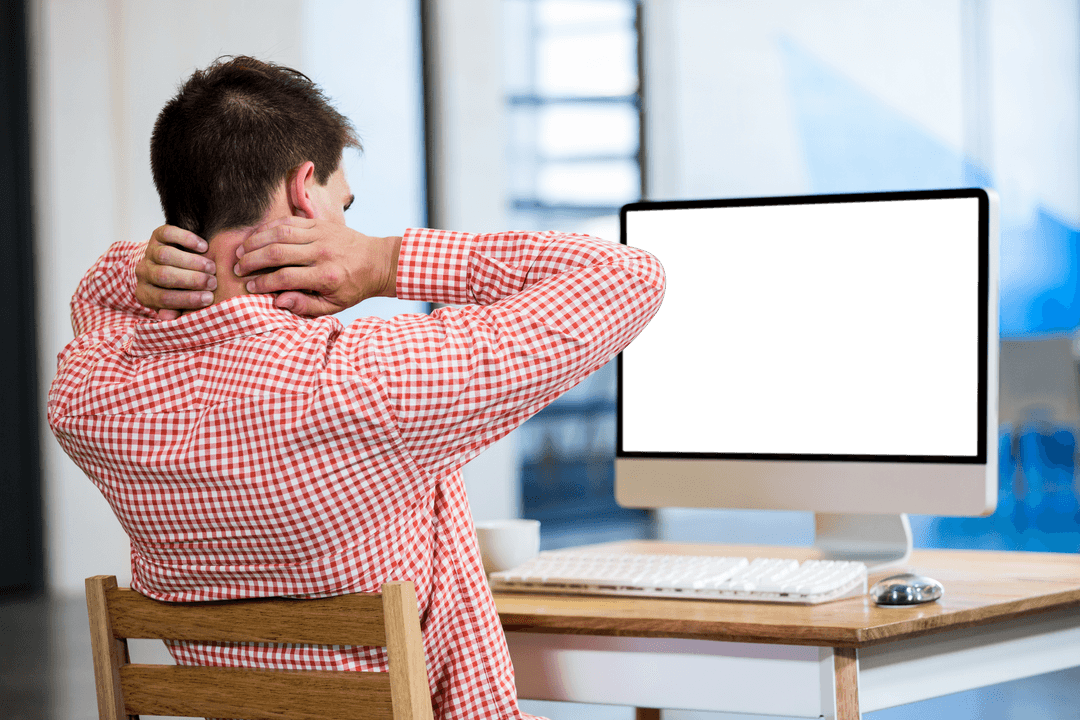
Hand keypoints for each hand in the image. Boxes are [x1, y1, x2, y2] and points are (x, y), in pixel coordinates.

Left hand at [135, 226, 216, 319]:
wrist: (174, 264)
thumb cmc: (180, 289)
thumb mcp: (177, 304)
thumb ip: (177, 310)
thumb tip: (169, 317)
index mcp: (146, 293)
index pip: (163, 298)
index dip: (187, 299)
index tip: (209, 299)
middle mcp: (143, 273)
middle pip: (163, 276)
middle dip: (190, 280)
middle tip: (212, 282)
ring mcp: (149, 253)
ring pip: (165, 255)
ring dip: (191, 261)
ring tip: (211, 267)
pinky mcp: (157, 236)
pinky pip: (168, 234)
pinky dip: (187, 239)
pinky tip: (203, 247)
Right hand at [236, 217, 399, 316]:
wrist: (377, 262)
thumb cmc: (354, 287)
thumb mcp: (335, 305)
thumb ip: (306, 306)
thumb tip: (278, 302)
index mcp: (327, 276)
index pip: (286, 278)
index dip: (264, 283)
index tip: (250, 287)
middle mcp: (322, 253)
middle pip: (278, 253)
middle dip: (253, 261)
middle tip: (238, 268)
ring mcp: (321, 234)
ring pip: (280, 233)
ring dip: (256, 241)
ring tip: (241, 252)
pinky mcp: (320, 223)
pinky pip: (289, 221)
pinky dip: (269, 227)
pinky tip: (256, 236)